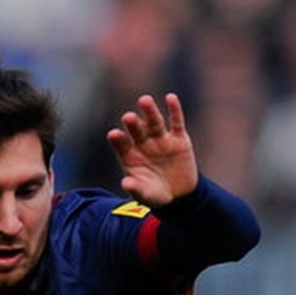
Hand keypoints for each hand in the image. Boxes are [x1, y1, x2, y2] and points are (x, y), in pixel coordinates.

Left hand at [106, 92, 199, 206]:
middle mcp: (143, 143)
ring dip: (149, 112)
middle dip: (133, 124)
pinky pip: (176, 122)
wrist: (181, 195)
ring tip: (145, 100)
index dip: (118, 140)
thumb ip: (137, 189)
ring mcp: (160, 139)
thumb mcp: (147, 195)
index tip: (114, 135)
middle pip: (137, 130)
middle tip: (129, 118)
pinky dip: (174, 110)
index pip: (121, 145)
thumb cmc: (157, 194)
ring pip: (154, 122)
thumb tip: (126, 184)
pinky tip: (171, 98)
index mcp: (130, 155)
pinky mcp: (179, 138)